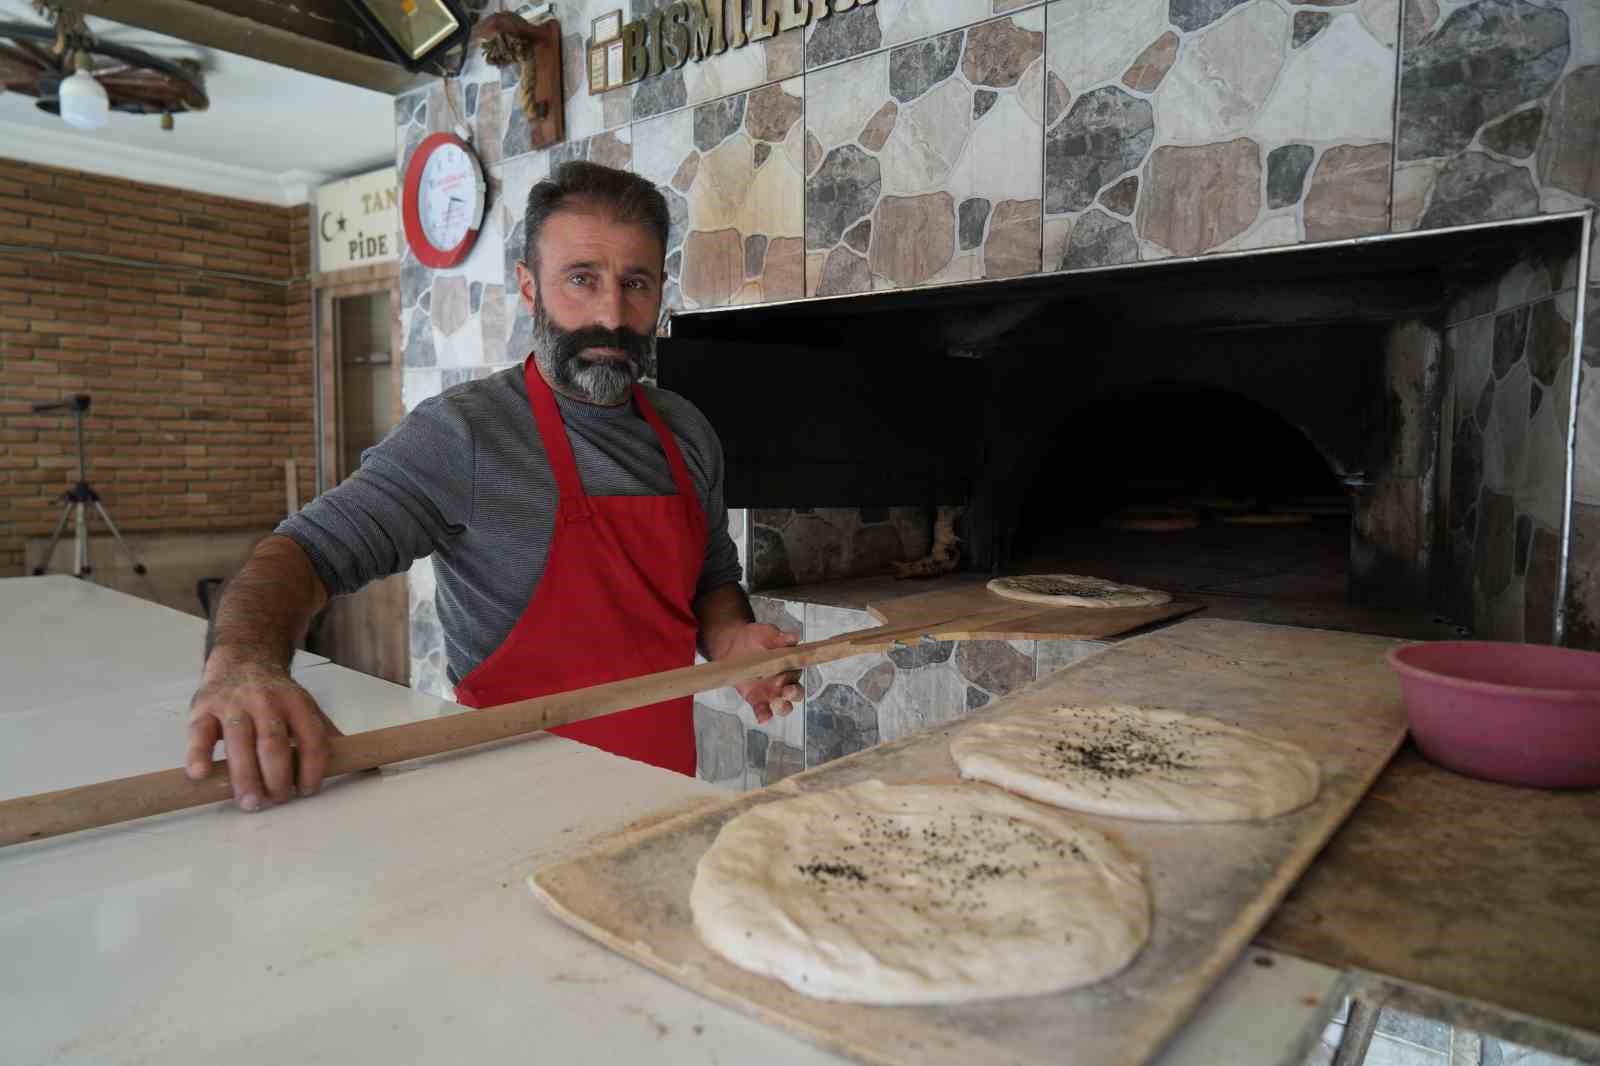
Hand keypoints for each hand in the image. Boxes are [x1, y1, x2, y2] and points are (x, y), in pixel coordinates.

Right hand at [186, 655, 342, 810]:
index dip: (312, 767)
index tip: (307, 790)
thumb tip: (362, 762)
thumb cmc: (277, 696)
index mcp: (297, 703)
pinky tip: (201, 774)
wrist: (243, 658)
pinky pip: (200, 733)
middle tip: (278, 800)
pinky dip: (198, 754)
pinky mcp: (203, 708)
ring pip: (239, 741)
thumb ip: (325, 734)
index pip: (311, 738)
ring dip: (245, 776)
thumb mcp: (306, 707)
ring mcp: (233, 703)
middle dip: (278, 776)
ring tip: (251, 803)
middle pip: (274, 743)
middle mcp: (266, 701)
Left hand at [715, 623, 804, 724]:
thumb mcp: (767, 633)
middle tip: (786, 691)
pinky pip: (763, 710)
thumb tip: (794, 636)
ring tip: (776, 704)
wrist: (733, 644)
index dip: (795, 675)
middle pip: (796, 693)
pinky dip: (764, 715)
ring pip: (783, 705)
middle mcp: (784, 682)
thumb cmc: (755, 638)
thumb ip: (780, 637)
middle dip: (793, 694)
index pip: (799, 673)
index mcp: (790, 665)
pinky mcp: (757, 699)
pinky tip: (763, 718)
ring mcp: (771, 692)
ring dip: (783, 707)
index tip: (786, 675)